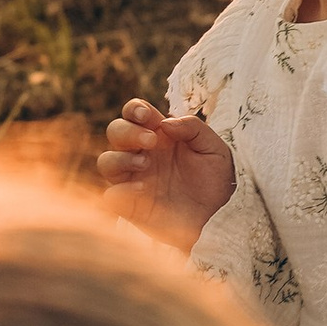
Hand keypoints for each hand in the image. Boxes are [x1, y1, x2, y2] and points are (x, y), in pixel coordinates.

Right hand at [97, 101, 236, 250]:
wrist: (220, 216)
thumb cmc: (216, 179)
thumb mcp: (213, 148)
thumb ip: (193, 128)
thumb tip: (166, 123)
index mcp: (159, 134)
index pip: (134, 113)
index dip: (134, 110)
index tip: (145, 115)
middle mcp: (141, 153)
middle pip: (115, 131)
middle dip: (127, 132)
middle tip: (152, 141)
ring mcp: (133, 179)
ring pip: (106, 161)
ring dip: (120, 158)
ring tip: (145, 164)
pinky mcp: (131, 205)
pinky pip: (111, 195)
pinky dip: (119, 191)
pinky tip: (142, 190)